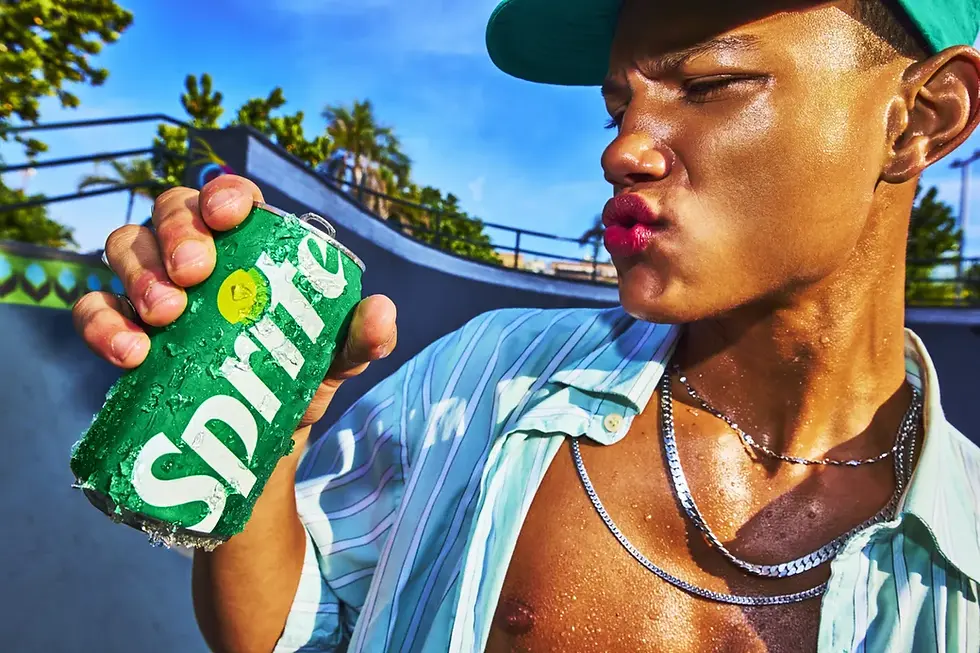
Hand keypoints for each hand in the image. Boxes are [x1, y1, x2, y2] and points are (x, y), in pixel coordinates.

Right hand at [72, 174, 396, 447]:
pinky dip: (103, 323)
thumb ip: (361, 338)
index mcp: (249, 246)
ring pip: (125, 246)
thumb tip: (382, 312)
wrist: (255, 437)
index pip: (230, 198)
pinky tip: (129, 352)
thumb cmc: (295, 375)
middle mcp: (196, 254)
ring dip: (140, 274)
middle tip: (195, 276)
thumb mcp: (335, 359)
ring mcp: (152, 286)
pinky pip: (95, 308)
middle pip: (170, 211)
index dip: (225, 195)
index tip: (229, 216)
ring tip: (165, 317)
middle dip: (178, 233)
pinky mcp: (120, 327)